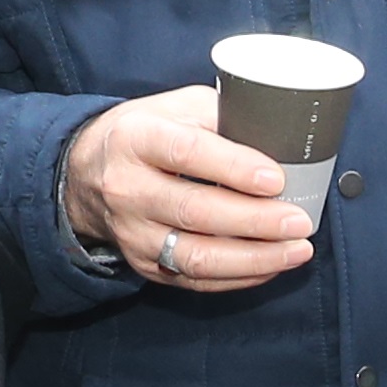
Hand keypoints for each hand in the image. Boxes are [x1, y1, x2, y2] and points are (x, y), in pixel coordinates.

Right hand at [59, 85, 314, 292]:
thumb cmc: (145, 135)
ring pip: (196, 256)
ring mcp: (134, 232)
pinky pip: (195, 279)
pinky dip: (239, 276)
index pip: (186, 153)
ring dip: (254, 258)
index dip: (233, 167)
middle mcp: (128, 188)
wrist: (86, 174)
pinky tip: (272, 265)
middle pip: (195, 211)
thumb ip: (219, 116)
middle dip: (255, 220)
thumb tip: (276, 136)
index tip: (276, 178)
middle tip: (300, 220)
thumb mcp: (174, 107)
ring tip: (296, 250)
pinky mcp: (144, 264)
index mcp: (137, 138)